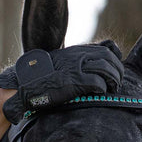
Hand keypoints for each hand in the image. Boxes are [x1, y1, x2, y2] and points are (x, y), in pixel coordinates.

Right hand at [0, 44, 122, 122]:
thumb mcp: (59, 62)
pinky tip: (100, 93)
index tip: (115, 70)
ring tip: (113, 88)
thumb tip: (85, 70)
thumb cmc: (40, 77)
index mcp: (76, 51)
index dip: (115, 60)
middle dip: (117, 70)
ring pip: (106, 69)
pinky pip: (97, 82)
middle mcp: (78, 56)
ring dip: (113, 80)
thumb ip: (74, 61)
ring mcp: (76, 68)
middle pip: (109, 58)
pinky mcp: (74, 82)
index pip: (106, 49)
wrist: (24, 84)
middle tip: (117, 83)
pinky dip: (102, 88)